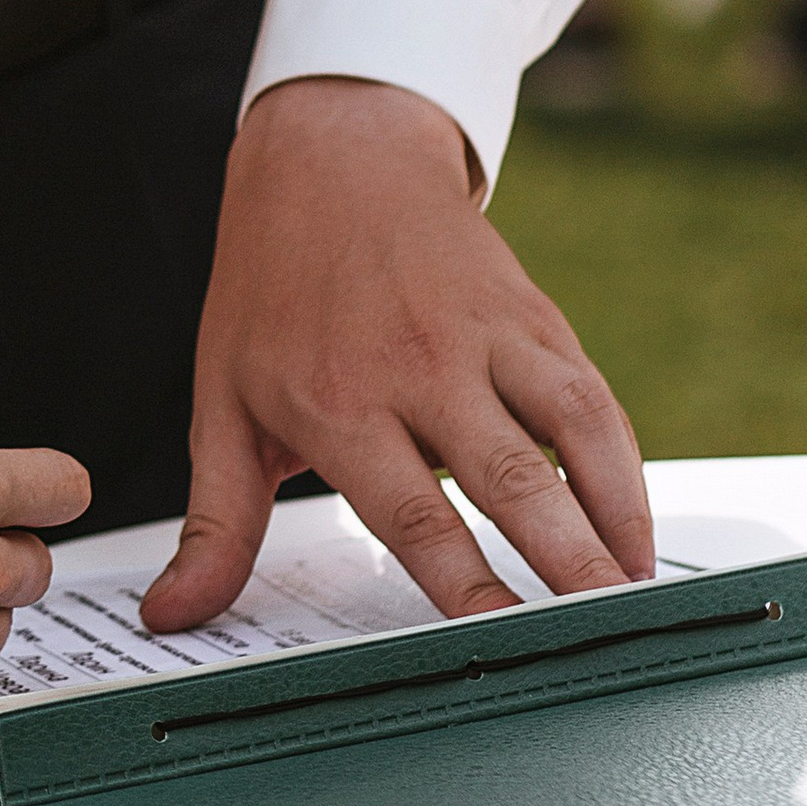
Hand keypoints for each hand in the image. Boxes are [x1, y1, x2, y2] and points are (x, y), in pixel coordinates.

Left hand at [143, 77, 651, 631]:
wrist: (333, 156)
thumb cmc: (270, 291)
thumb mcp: (222, 401)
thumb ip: (216, 522)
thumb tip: (171, 616)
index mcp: (337, 401)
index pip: (414, 515)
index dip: (467, 587)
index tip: (504, 650)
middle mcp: (419, 367)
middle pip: (507, 482)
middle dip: (563, 567)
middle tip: (602, 639)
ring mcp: (484, 337)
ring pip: (566, 433)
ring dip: (611, 520)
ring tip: (635, 603)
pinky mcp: (531, 318)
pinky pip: (591, 398)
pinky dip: (624, 469)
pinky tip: (635, 537)